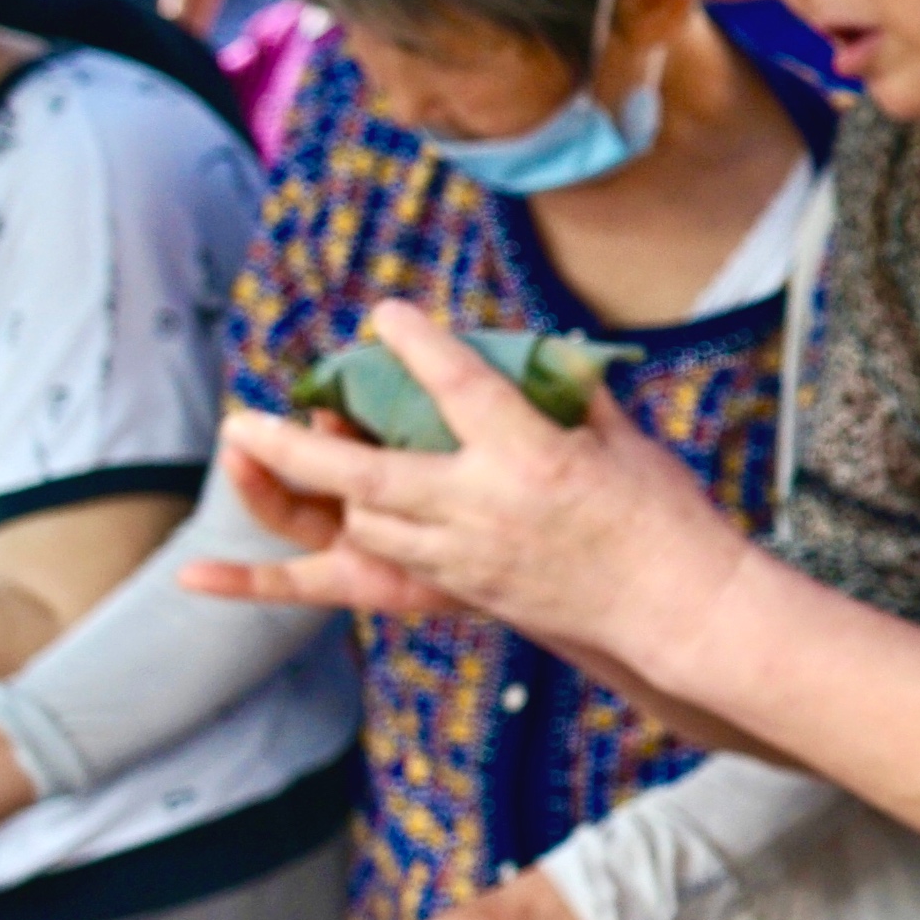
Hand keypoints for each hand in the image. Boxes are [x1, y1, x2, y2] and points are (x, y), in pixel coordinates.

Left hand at [189, 303, 753, 676]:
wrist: (675, 605)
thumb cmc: (662, 514)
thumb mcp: (622, 437)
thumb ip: (571, 391)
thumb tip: (538, 349)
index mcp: (532, 456)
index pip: (458, 386)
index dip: (416, 343)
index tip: (384, 314)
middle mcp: (484, 507)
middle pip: (364, 475)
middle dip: (292, 448)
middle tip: (244, 422)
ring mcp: (466, 556)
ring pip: (364, 525)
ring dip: (322, 491)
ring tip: (289, 456)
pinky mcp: (464, 590)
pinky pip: (382, 565)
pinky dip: (342, 543)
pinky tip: (293, 538)